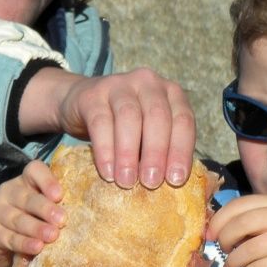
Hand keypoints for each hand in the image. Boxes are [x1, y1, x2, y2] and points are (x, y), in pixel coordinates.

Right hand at [0, 160, 64, 266]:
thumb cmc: (31, 219)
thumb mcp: (43, 208)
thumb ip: (58, 204)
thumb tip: (88, 210)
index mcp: (25, 181)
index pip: (34, 170)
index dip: (47, 180)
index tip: (60, 195)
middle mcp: (9, 192)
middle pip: (27, 198)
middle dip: (46, 209)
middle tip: (62, 220)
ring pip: (18, 219)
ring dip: (37, 228)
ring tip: (52, 235)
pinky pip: (9, 238)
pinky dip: (24, 243)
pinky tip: (37, 247)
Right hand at [19, 67, 195, 189]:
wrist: (83, 106)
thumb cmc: (127, 127)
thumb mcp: (150, 133)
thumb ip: (164, 150)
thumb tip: (171, 184)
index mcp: (172, 93)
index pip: (183, 120)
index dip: (181, 151)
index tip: (176, 180)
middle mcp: (149, 83)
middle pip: (158, 117)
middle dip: (156, 153)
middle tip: (151, 183)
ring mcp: (120, 84)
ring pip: (129, 118)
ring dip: (129, 154)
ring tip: (127, 182)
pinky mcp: (92, 94)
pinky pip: (100, 122)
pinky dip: (105, 150)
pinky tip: (108, 172)